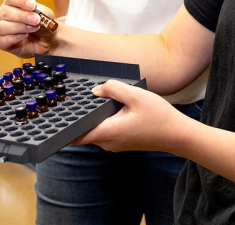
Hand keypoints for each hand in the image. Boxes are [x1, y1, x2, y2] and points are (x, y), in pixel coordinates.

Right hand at [0, 0, 56, 56]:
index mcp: (13, 2)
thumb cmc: (44, 24)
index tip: (33, 5)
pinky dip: (13, 38)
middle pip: (5, 12)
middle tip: (36, 20)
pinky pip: (1, 41)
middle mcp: (4, 14)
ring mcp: (2, 29)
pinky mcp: (3, 43)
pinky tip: (24, 36)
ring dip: (19, 27)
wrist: (48, 41)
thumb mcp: (47, 15)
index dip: (21, 1)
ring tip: (33, 28)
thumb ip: (40, 12)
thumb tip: (32, 14)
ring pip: (2, 27)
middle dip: (22, 16)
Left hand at [75, 80, 194, 153]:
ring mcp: (114, 145)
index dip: (63, 126)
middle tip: (74, 99)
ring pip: (94, 131)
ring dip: (92, 118)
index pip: (75, 135)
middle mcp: (108, 143)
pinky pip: (105, 132)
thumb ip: (113, 88)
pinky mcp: (121, 143)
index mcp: (108, 132)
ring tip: (93, 100)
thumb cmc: (159, 116)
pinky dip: (102, 121)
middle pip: (83, 132)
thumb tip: (95, 90)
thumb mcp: (136, 95)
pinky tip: (109, 108)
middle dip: (78, 117)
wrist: (177, 135)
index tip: (56, 114)